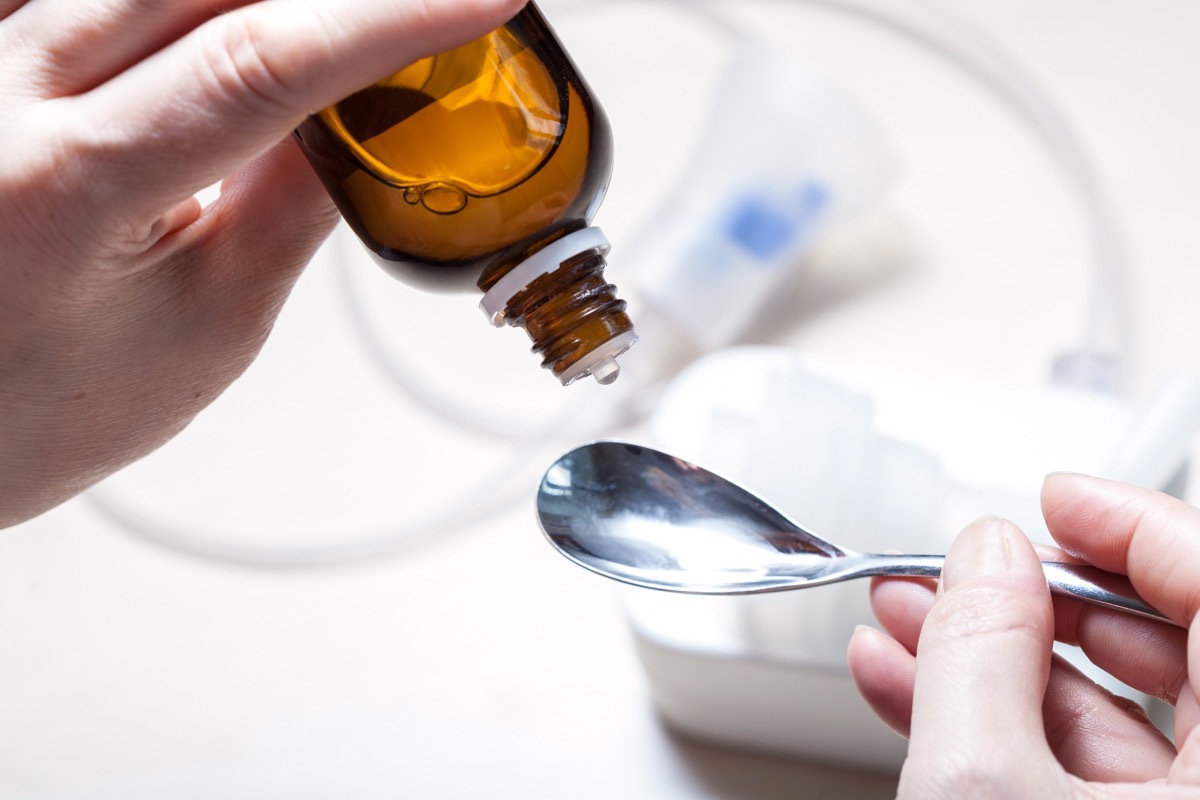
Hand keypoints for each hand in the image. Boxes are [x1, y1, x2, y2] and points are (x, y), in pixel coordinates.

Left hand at [0, 0, 524, 526]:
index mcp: (64, 184)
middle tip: (423, 19)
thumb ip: (294, 206)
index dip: (390, 20)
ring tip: (342, 37)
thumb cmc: (43, 408)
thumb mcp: (210, 326)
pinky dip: (195, 9)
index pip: (261, 62)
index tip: (481, 1)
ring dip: (268, 0)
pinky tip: (238, 31)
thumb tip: (368, 115)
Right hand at [848, 473, 1199, 795]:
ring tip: (901, 619)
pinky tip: (907, 686)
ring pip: (1111, 715)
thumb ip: (982, 655)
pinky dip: (994, 729)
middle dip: (1038, 599)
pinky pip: (1082, 772)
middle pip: (1167, 649)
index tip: (1060, 500)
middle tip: (968, 570)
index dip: (1138, 527)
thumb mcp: (983, 786)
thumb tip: (988, 560)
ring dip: (990, 662)